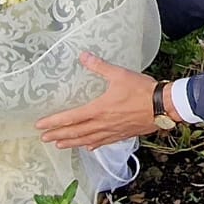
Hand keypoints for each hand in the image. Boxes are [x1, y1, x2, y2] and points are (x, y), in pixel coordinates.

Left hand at [37, 53, 160, 149]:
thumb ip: (100, 66)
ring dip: (72, 143)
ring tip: (59, 145)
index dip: (54, 122)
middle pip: (75, 132)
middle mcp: (103, 124)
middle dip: (58, 135)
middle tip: (44, 138)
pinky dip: (93, 145)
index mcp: (99, 109)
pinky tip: (89, 147)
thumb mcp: (120, 74)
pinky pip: (104, 142)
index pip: (71, 118)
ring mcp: (112, 131)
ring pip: (87, 140)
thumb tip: (83, 56)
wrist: (163, 106)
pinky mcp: (122, 134)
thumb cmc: (142, 90)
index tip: (40, 126)